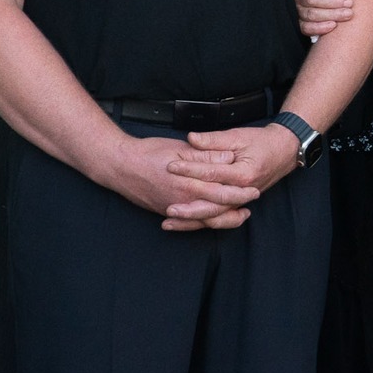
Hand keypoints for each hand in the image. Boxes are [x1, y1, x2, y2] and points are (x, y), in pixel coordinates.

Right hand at [107, 133, 260, 230]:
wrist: (119, 165)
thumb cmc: (149, 153)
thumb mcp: (182, 149)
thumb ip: (207, 155)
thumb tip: (229, 158)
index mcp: (190, 184)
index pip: (222, 191)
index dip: (240, 191)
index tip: (254, 189)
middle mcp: (183, 201)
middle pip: (217, 209)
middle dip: (237, 207)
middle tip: (252, 202)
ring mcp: (173, 209)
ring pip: (204, 220)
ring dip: (224, 219)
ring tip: (240, 215)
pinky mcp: (165, 211)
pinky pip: (189, 223)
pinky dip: (203, 223)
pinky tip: (211, 219)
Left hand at [165, 123, 300, 227]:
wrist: (284, 151)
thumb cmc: (262, 142)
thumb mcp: (238, 136)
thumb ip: (213, 140)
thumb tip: (191, 138)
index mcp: (244, 173)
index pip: (212, 174)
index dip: (190, 169)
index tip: (170, 166)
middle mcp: (243, 191)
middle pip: (213, 204)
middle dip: (189, 208)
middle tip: (167, 206)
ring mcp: (242, 200)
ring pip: (215, 217)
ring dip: (192, 221)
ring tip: (170, 222)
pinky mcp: (238, 204)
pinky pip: (219, 219)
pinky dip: (201, 223)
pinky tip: (183, 224)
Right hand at [295, 0, 352, 38]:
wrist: (322, 3)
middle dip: (333, 1)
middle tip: (349, 3)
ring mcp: (298, 9)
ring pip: (311, 14)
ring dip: (331, 14)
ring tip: (348, 14)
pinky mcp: (299, 23)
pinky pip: (306, 27)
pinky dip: (320, 27)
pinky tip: (334, 25)